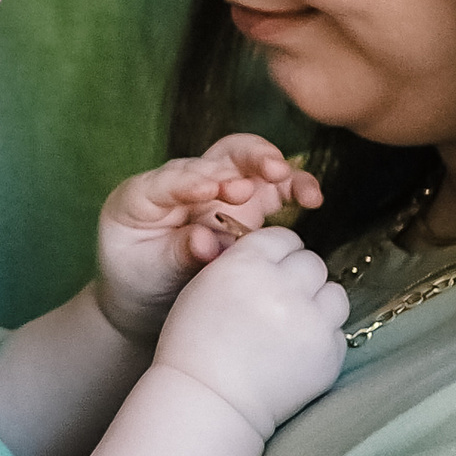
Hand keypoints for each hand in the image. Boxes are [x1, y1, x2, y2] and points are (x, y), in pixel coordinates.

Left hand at [95, 135, 321, 342]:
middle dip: (236, 165)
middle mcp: (185, 182)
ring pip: (248, 161)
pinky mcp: (247, 203)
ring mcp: (218, 188)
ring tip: (289, 179)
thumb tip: (208, 243)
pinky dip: (293, 186)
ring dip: (271, 164)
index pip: (169, 180)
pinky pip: (272, 186)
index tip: (209, 190)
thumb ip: (178, 254)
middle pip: (214, 157)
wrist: (150, 297)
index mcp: (144, 196)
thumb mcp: (150, 271)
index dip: (189, 182)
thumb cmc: (143, 280)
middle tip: (248, 185)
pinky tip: (312, 198)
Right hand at [151, 224, 347, 437]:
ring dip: (319, 305)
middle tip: (282, 301)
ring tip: (295, 325)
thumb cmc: (195, 347)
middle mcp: (283, 287)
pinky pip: (338, 331)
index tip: (275, 268)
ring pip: (335, 294)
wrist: (209, 402)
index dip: (280, 253)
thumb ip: (240, 263)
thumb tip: (272, 254)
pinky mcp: (328, 353)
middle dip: (299, 279)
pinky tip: (297, 352)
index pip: (284, 238)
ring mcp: (310, 321)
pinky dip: (322, 339)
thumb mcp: (203, 288)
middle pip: (312, 263)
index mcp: (247, 264)